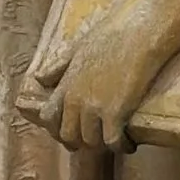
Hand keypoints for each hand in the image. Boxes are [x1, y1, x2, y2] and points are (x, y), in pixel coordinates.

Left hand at [39, 14, 164, 151]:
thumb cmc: (111, 35)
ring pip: (90, 142)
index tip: (70, 132)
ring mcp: (94, 108)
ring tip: (114, 141)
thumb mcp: (77, 49)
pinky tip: (130, 144)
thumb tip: (40, 78)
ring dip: (102, 145)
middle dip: (80, 142)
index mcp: (65, 84)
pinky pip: (112, 142)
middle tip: (95, 142)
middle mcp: (75, 100)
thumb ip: (59, 67)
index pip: (49, 117)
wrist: (138, 32)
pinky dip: (121, 146)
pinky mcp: (115, 113)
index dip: (57, 129)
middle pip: (68, 135)